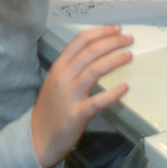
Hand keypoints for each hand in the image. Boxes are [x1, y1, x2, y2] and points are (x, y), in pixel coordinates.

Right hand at [30, 24, 131, 167]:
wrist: (37, 138)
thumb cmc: (51, 108)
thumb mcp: (57, 81)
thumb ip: (74, 67)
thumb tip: (100, 51)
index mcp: (59, 67)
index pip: (81, 41)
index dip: (101, 32)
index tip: (117, 29)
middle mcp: (63, 77)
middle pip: (91, 52)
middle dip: (112, 42)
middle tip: (129, 39)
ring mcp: (69, 96)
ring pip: (95, 70)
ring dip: (114, 60)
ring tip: (129, 55)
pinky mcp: (76, 114)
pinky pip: (97, 101)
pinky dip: (112, 93)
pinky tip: (125, 87)